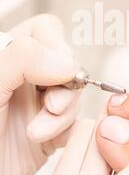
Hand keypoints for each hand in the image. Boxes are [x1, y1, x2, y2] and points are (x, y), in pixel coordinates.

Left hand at [0, 14, 79, 174]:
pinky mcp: (49, 135)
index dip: (56, 46)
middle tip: (50, 106)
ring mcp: (38, 106)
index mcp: (6, 58)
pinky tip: (48, 142)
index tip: (55, 71)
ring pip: (74, 95)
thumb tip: (67, 63)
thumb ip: (23, 60)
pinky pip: (75, 125)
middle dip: (64, 86)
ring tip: (36, 133)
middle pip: (67, 63)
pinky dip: (68, 133)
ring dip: (61, 116)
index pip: (44, 31)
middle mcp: (25, 79)